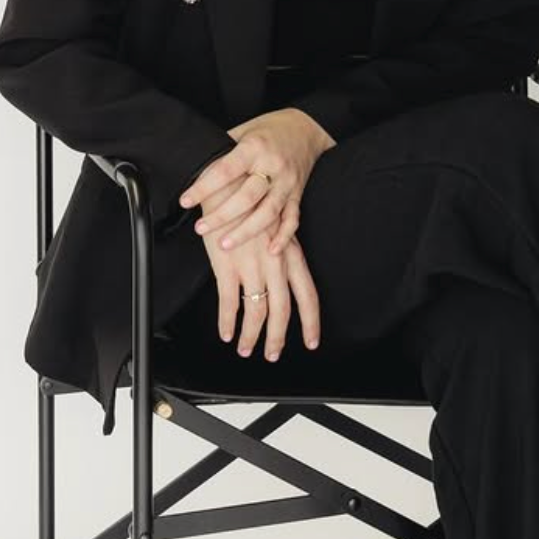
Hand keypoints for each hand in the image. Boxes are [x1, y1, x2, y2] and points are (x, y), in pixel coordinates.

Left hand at [178, 107, 333, 261]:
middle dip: (222, 216)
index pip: (225, 171)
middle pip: (247, 197)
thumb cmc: (268, 130)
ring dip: (246, 231)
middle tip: (200, 228)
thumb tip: (194, 167)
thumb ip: (224, 150)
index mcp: (254, 147)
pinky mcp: (298, 193)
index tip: (185, 201)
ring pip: (268, 212)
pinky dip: (284, 237)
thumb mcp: (243, 130)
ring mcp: (287, 182)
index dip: (204, 188)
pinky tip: (271, 250)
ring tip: (225, 244)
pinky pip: (292, 218)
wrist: (307, 128)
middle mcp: (273, 166)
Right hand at [198, 202, 322, 359]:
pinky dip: (227, 322)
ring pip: (257, 311)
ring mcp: (252, 265)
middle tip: (272, 355)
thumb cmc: (251, 204)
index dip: (311, 322)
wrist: (229, 184)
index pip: (308, 294)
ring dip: (250, 336)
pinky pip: (229, 303)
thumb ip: (281, 254)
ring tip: (245, 348)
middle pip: (282, 310)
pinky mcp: (227, 265)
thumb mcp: (276, 228)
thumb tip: (281, 280)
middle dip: (278, 338)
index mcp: (291, 253)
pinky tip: (226, 332)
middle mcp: (275, 262)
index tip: (311, 341)